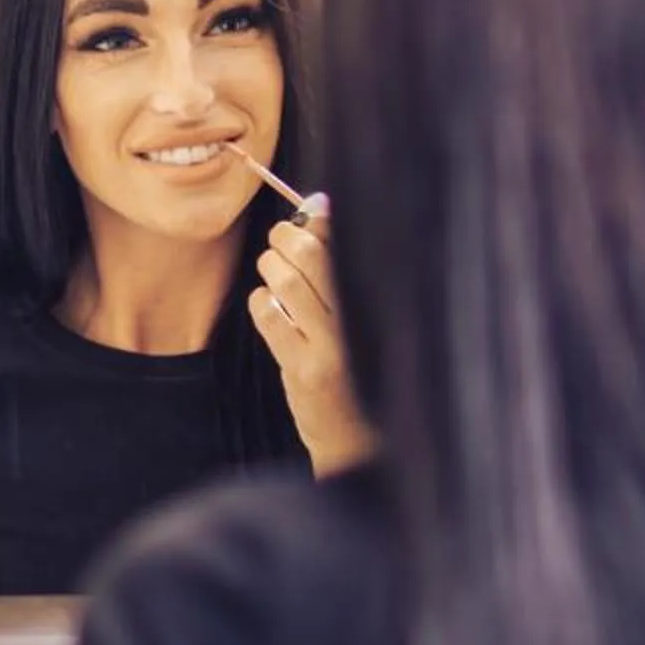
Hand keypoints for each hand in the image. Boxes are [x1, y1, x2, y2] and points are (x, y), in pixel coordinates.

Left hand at [248, 205, 373, 477]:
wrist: (361, 440)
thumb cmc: (362, 366)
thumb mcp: (364, 314)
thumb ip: (343, 265)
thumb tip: (320, 205)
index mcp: (384, 300)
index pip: (350, 242)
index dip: (324, 218)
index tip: (312, 209)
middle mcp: (363, 321)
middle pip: (314, 255)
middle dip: (288, 237)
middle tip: (282, 238)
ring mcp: (333, 348)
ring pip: (288, 283)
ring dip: (271, 266)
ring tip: (273, 268)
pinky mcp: (305, 371)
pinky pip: (269, 318)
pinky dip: (260, 302)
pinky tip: (269, 306)